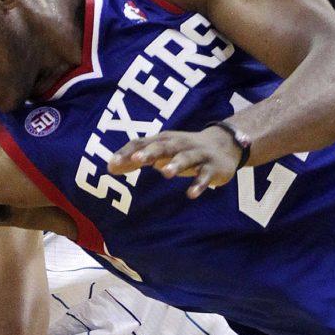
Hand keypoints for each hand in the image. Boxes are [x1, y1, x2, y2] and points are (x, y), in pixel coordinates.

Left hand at [107, 126, 242, 197]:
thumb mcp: (160, 152)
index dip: (128, 153)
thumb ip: (135, 159)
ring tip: (165, 173)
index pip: (142, 143)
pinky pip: (205, 176)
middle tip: (137, 159)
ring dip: (176, 164)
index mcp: (164, 140)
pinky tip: (191, 194)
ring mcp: (197, 155)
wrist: (225, 145)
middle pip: (164, 146)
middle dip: (150, 152)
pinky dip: (199, 184)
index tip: (112, 165)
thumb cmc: (182, 150)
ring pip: (186, 158)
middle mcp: (179, 145)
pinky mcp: (212, 168)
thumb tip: (109, 167)